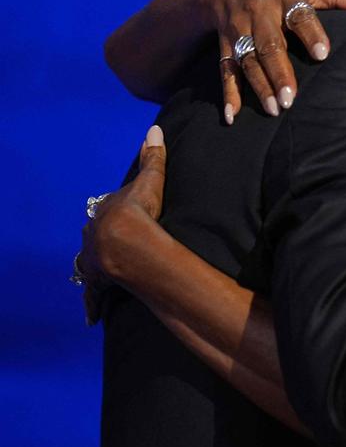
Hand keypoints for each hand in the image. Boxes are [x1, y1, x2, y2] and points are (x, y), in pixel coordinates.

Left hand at [78, 125, 166, 324]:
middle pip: (95, 234)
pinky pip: (93, 295)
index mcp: (105, 212)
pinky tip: (91, 318)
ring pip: (89, 262)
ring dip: (94, 266)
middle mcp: (94, 235)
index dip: (117, 210)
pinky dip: (92, 305)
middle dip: (102, 237)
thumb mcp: (150, 182)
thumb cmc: (139, 211)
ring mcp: (93, 259)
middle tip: (114, 242)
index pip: (109, 208)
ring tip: (103, 271)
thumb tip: (155, 128)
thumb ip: (153, 157)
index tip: (125, 212)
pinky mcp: (98, 282)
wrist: (125, 242)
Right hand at [199, 0, 345, 121]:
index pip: (299, 14)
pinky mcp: (225, 45)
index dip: (311, 33)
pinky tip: (232, 116)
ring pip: (247, 59)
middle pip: (269, 43)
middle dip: (279, 71)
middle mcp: (259, 11)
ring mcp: (239, 29)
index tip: (323, 55)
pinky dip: (228, 94)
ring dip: (259, 86)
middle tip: (291, 98)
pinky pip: (224, 70)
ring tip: (274, 110)